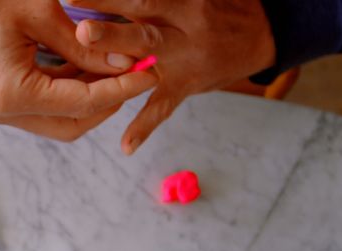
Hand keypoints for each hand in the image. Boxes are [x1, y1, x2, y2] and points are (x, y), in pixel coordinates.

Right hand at [0, 0, 156, 140]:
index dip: (122, 88)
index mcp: (11, 94)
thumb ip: (83, 44)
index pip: (83, 103)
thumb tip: (123, 62)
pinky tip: (87, 63)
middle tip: (136, 73)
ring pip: (57, 118)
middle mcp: (1, 111)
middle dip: (109, 102)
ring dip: (89, 96)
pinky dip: (67, 89)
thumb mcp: (39, 13)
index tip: (150, 71)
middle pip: (72, 124)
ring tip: (116, 64)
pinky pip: (40, 104)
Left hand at [69, 0, 276, 153]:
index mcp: (180, 1)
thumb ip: (154, 0)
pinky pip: (164, 108)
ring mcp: (183, 60)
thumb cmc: (213, 5)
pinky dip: (145, 127)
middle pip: (142, 27)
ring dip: (121, 76)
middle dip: (110, 32)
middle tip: (81, 31)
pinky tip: (126, 146)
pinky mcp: (186, 86)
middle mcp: (180, 28)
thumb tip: (109, 2)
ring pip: (149, 66)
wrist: (260, 32)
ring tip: (94, 87)